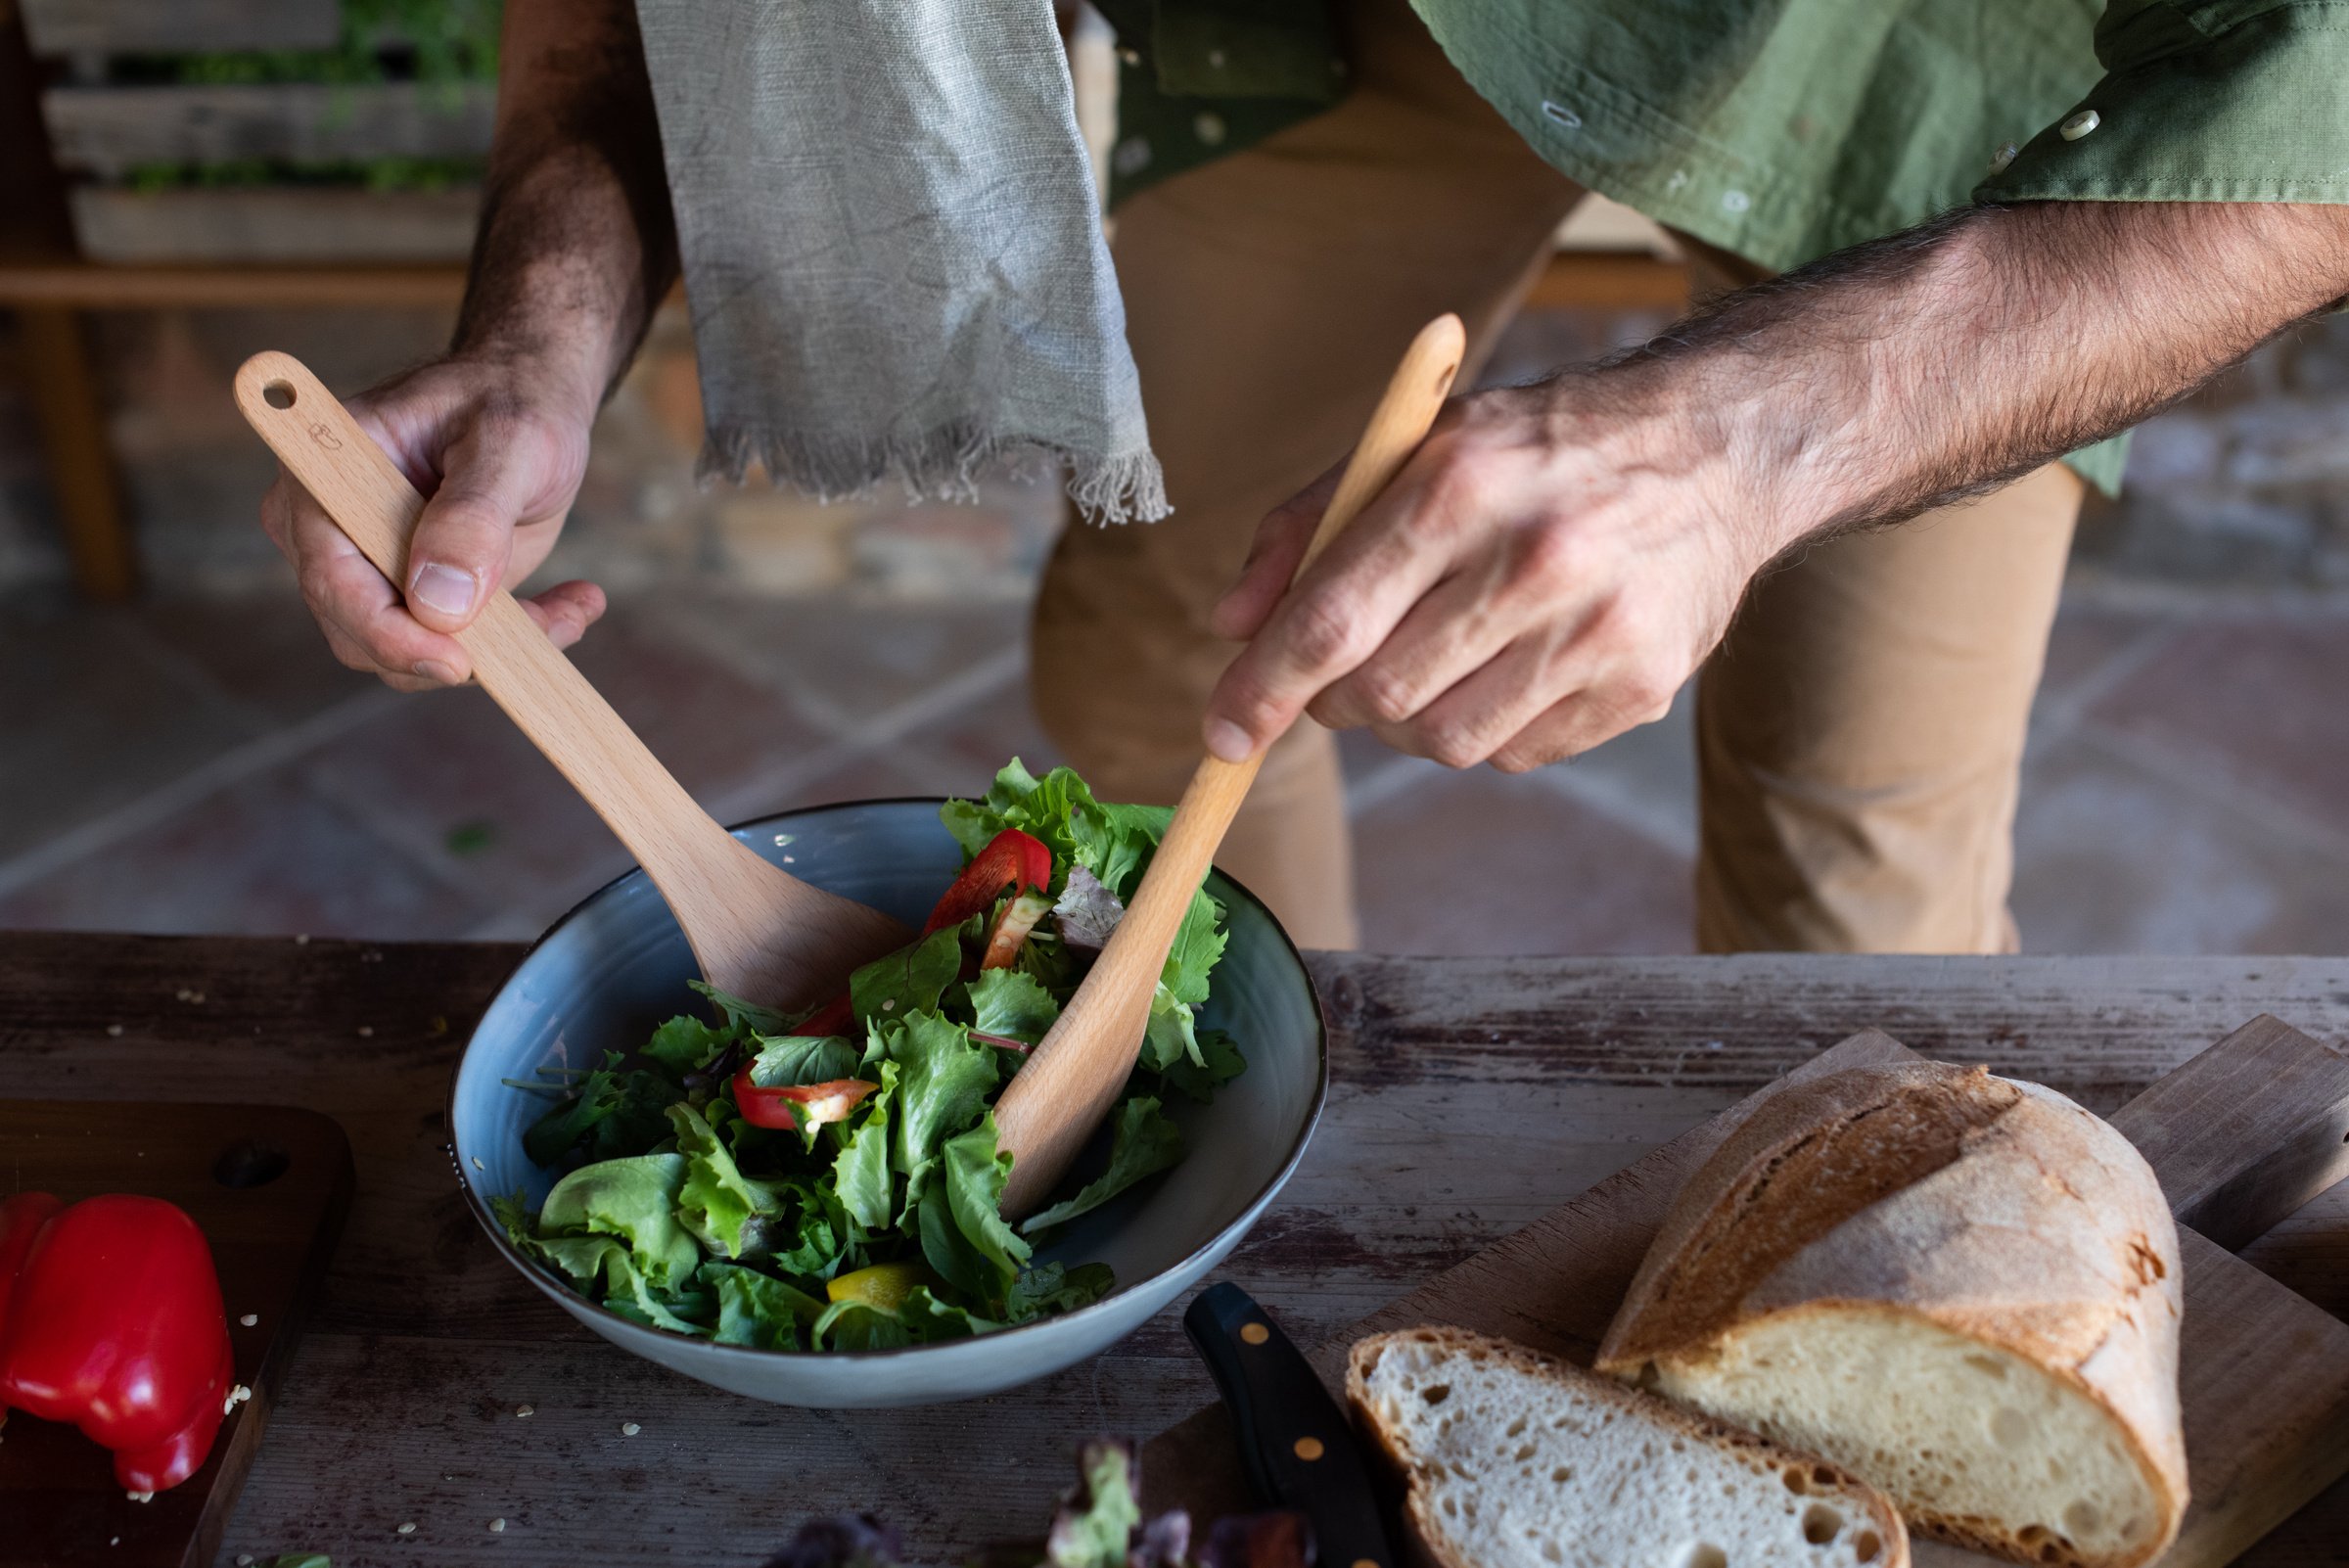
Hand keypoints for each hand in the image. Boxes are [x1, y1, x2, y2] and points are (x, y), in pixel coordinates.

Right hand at [257, 353, 606, 691]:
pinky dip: (520, 639)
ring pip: (412, 654)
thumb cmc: (511, 398)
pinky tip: (575, 603)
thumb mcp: (507, 441)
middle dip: (458, 649)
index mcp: (324, 477)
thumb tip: (438, 602)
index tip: (457, 662)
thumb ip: (473, 516)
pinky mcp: (415, 593)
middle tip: (555, 623)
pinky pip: (453, 645)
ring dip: (502, 647)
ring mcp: (368, 568)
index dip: (388, 633)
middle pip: (364, 633)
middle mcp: (329, 533)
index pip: (332, 580)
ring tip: (576, 603)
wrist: (530, 395)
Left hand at [1203, 367, 1786, 771]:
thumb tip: (1233, 627)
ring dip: (1409, 720)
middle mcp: (1534, 559)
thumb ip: (1310, 529)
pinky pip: (1515, 754)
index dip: (1264, 688)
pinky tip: (1508, 665)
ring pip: (1444, 739)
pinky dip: (1485, 728)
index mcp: (1461, 483)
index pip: (1333, 619)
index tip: (1222, 732)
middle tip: (1342, 673)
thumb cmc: (1539, 449)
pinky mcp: (1641, 686)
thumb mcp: (1416, 445)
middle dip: (1335, 701)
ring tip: (1434, 658)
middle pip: (1380, 695)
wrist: (1713, 451)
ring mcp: (1596, 630)